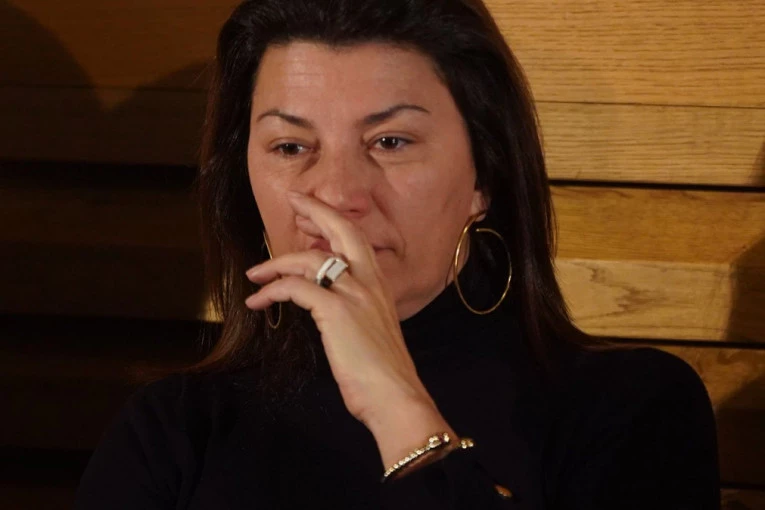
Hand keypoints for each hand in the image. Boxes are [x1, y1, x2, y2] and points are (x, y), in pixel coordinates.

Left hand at [244, 190, 454, 467]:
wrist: (394, 396)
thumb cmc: (381, 372)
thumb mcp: (372, 331)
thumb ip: (356, 310)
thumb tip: (330, 305)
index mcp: (379, 285)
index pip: (356, 238)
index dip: (332, 218)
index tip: (311, 207)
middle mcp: (368, 282)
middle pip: (342, 230)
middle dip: (316, 210)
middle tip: (293, 200)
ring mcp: (353, 294)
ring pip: (309, 260)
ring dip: (275, 264)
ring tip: (254, 274)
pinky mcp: (335, 311)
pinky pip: (295, 288)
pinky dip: (272, 290)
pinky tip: (258, 301)